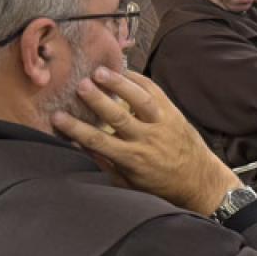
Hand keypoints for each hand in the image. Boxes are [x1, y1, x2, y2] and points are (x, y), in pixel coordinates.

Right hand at [50, 68, 237, 214]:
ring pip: (140, 100)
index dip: (76, 129)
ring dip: (120, 84)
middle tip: (79, 85)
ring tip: (99, 71)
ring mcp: (163, 124)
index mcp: (133, 159)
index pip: (99, 141)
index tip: (57, 117)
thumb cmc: (161, 185)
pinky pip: (156, 92)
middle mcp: (148, 140)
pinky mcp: (174, 113)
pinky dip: (139, 79)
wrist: (199, 181)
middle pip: (118, 116)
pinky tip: (123, 70)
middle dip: (98, 101)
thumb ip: (106, 164)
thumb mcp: (130, 183)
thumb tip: (79, 145)